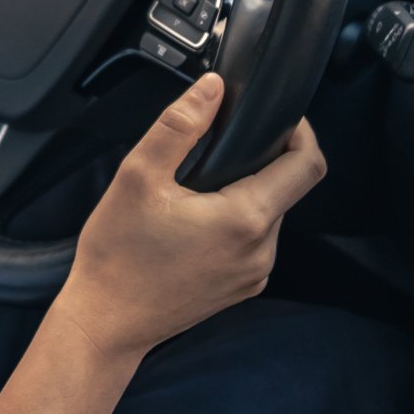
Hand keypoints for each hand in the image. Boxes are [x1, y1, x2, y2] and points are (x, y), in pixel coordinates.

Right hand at [49, 74, 325, 363]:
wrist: (105, 324)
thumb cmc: (117, 256)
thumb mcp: (138, 176)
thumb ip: (179, 125)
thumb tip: (212, 89)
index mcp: (245, 219)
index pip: (308, 165)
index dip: (300, 131)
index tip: (275, 116)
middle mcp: (261, 251)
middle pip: (288, 187)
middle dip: (263, 160)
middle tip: (218, 147)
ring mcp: (255, 274)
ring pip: (271, 213)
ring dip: (248, 191)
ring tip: (200, 185)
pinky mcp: (243, 287)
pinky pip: (256, 241)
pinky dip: (238, 220)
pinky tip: (197, 218)